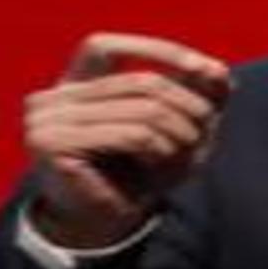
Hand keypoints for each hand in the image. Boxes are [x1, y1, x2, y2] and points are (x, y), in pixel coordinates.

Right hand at [23, 33, 230, 247]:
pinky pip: (129, 133)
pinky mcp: (54, 146)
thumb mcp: (175, 126)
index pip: (105, 46)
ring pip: (140, 107)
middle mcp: (51, 97)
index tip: (209, 69)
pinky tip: (162, 159)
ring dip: (177, 129)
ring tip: (188, 148)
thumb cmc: (140, 171)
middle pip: (139, 80)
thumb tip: (221, 70)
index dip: (158, 51)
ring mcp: (46, 120)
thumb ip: (196, 95)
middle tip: (209, 123)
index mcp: (71, 84)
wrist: (107, 223)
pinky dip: (158, 145)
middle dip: (185, 101)